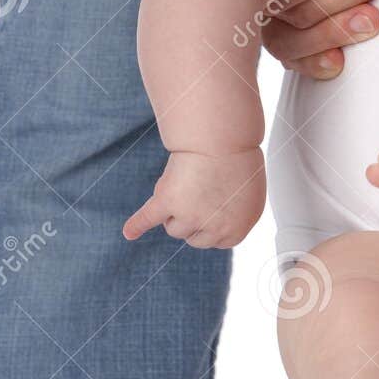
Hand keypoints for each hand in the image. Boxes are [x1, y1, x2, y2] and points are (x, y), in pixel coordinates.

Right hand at [122, 149, 265, 248]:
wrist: (224, 137)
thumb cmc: (238, 160)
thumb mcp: (249, 195)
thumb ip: (233, 215)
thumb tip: (216, 225)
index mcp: (238, 229)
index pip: (214, 240)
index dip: (210, 219)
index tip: (213, 202)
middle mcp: (215, 228)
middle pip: (191, 236)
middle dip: (193, 215)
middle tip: (203, 187)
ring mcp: (191, 217)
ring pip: (173, 227)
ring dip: (175, 207)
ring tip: (188, 182)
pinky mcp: (169, 201)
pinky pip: (148, 218)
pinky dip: (137, 225)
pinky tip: (129, 232)